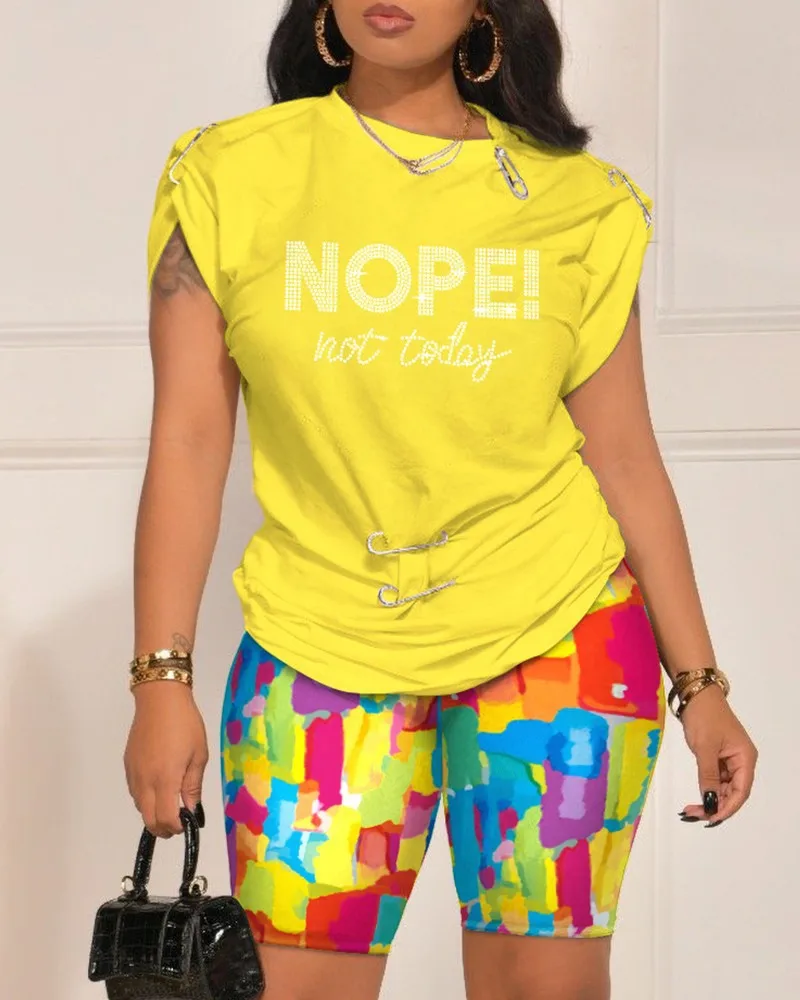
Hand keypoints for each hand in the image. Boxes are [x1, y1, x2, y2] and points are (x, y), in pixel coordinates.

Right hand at [124, 682, 208, 837]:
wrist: (159, 699)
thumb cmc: (185, 724)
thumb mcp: (198, 754)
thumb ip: (193, 785)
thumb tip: (192, 809)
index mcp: (165, 780)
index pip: (165, 819)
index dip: (176, 828)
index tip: (187, 823)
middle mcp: (144, 781)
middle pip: (148, 819)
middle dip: (163, 828)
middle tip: (179, 821)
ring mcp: (133, 774)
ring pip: (139, 807)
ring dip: (153, 813)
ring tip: (171, 803)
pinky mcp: (128, 765)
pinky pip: (135, 792)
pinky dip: (146, 799)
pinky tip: (159, 787)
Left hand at [679, 683, 757, 826]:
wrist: (696, 694)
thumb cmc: (704, 717)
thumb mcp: (705, 748)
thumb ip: (708, 776)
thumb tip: (710, 802)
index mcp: (745, 758)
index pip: (741, 791)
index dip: (727, 807)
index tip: (710, 818)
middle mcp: (741, 761)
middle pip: (733, 792)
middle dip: (716, 805)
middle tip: (694, 814)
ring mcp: (729, 759)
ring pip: (724, 787)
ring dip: (710, 799)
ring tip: (691, 809)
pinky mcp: (718, 756)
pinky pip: (716, 778)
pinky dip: (707, 788)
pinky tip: (697, 796)